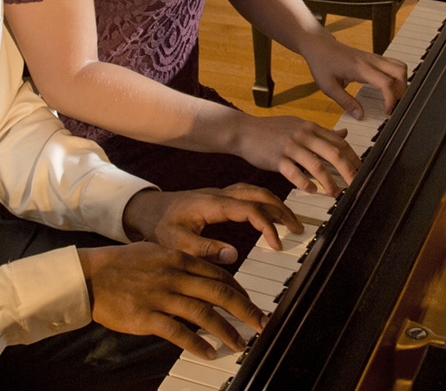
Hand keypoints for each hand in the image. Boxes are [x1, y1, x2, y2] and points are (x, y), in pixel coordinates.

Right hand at [78, 243, 263, 358]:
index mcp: (178, 259)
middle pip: (219, 293)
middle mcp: (174, 276)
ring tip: (239, 343)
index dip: (239, 290)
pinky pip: (177, 332)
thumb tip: (206, 270)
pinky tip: (208, 352)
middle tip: (261, 322)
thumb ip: (181, 261)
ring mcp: (160, 297)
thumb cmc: (121, 264)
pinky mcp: (146, 317)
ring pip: (203, 314)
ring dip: (226, 330)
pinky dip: (196, 344)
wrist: (90, 275)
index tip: (250, 303)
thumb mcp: (155, 252)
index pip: (218, 275)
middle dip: (245, 309)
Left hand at [123, 184, 301, 262]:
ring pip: (256, 192)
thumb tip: (233, 254)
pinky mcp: (220, 198)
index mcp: (212, 204)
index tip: (277, 244)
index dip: (267, 225)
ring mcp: (221, 194)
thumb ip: (203, 249)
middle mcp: (220, 195)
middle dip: (281, 210)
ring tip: (290, 223)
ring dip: (275, 204)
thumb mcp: (176, 242)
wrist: (148, 210)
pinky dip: (265, 202)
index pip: (249, 209)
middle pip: (259, 194)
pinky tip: (270, 216)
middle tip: (297, 229)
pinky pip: (249, 194)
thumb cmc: (160, 227)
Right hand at [232, 113, 359, 196]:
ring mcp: (290, 146)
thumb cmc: (272, 130)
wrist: (244, 130)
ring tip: (335, 194)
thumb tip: (344, 134)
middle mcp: (304, 135)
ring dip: (329, 182)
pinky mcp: (277, 158)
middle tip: (356, 185)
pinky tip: (311, 191)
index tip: (362, 171)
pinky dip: (305, 183)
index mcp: (311, 128)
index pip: (339, 142)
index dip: (353, 158)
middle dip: (348, 171)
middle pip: (333, 153)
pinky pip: (294, 172)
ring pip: (316, 165)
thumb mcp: (299, 125)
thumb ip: (322, 132)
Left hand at [303, 36, 406, 120]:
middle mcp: (371, 61)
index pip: (386, 83)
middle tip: (393, 104)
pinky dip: (396, 77)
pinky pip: (392, 65)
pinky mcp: (373, 58)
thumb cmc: (322, 64)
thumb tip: (360, 116)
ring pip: (399, 66)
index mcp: (361, 68)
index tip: (386, 111)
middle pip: (400, 71)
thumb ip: (346, 102)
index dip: (390, 99)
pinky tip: (386, 88)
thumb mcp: (329, 87)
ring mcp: (374, 58)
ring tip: (392, 97)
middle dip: (402, 90)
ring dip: (401, 82)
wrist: (319, 45)